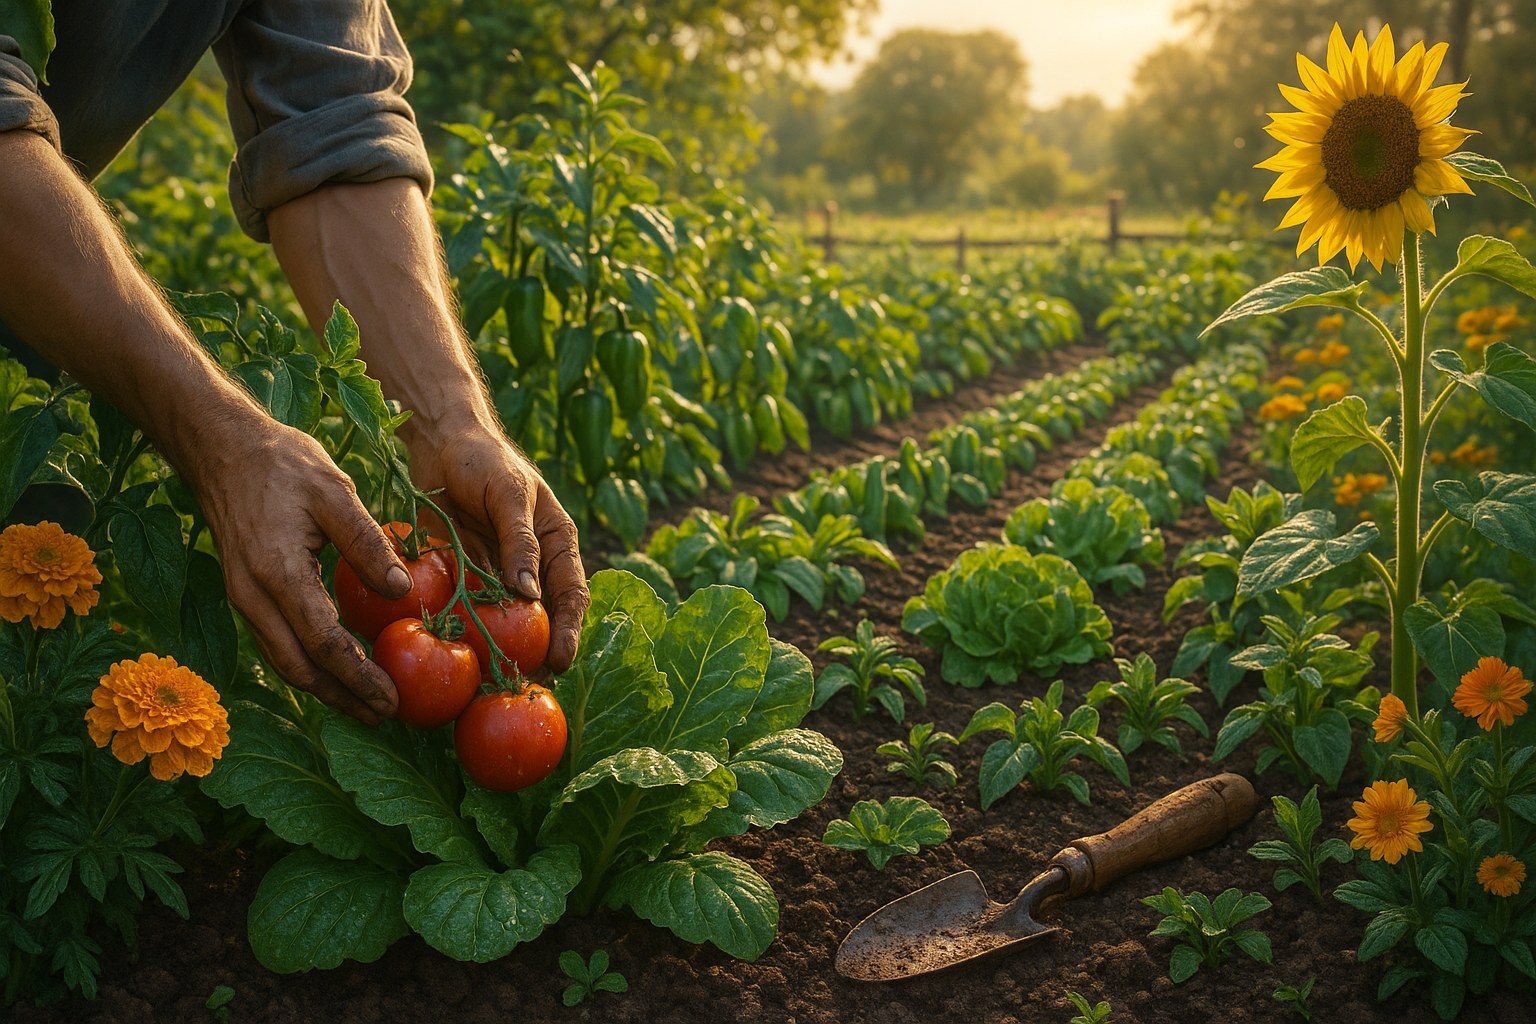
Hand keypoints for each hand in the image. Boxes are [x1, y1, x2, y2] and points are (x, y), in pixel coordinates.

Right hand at [190, 414, 413, 722]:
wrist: (222, 449)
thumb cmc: (283, 464)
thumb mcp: (334, 491)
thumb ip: (366, 542)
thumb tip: (401, 589)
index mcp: (278, 573)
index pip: (323, 643)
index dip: (358, 677)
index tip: (391, 699)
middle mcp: (253, 596)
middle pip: (299, 667)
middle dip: (342, 696)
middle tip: (385, 715)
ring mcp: (243, 598)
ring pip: (283, 662)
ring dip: (324, 688)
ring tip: (365, 706)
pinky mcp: (244, 594)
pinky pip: (276, 643)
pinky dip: (307, 665)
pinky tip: (334, 671)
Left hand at [403, 420, 588, 673]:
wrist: (439, 442)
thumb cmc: (485, 459)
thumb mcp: (508, 493)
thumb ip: (519, 539)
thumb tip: (529, 594)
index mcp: (555, 545)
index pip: (570, 594)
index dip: (569, 630)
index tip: (560, 661)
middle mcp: (529, 566)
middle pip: (539, 618)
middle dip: (535, 654)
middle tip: (525, 685)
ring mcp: (494, 575)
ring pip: (501, 621)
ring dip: (497, 650)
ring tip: (490, 683)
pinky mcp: (460, 577)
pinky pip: (463, 609)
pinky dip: (460, 631)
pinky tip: (453, 654)